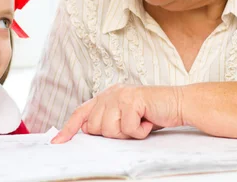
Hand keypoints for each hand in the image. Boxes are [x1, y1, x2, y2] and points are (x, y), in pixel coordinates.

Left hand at [52, 84, 183, 143]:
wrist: (178, 104)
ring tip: (141, 122)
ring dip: (128, 133)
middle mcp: (109, 93)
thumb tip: (87, 132)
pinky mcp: (132, 100)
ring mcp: (120, 95)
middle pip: (95, 127)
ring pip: (110, 129)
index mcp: (105, 96)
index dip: (69, 128)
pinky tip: (148, 121)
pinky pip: (128, 128)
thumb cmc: (153, 114)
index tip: (58, 142)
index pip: (81, 113)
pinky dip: (140, 131)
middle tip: (132, 126)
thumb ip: (108, 121)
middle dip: (114, 133)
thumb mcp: (126, 118)